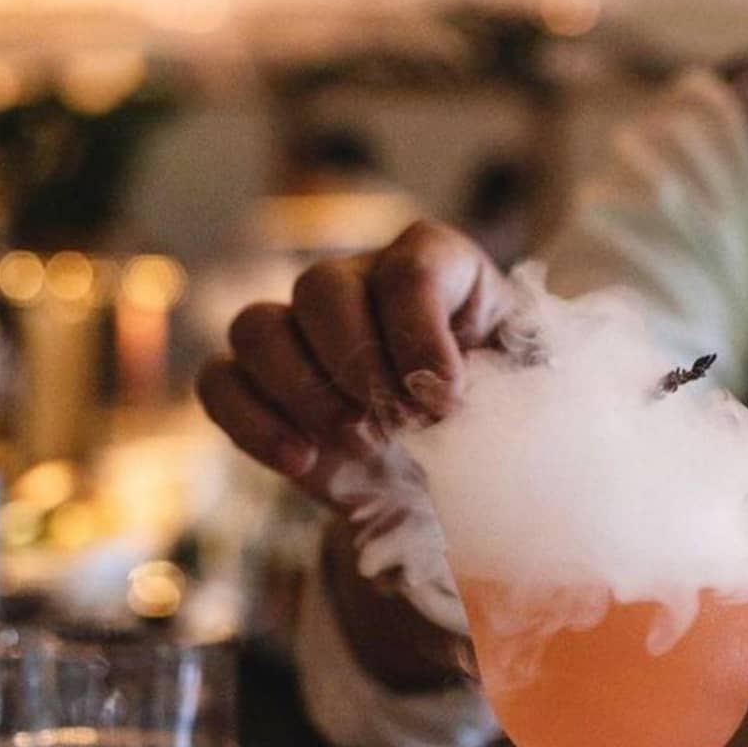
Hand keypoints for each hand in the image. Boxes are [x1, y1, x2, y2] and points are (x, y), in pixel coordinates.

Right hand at [197, 219, 513, 506]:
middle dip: (358, 362)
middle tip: (400, 424)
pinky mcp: (258, 386)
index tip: (448, 401)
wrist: (452, 480)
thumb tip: (456, 395)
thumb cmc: (497, 426)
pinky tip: (305, 461)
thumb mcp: (528, 398)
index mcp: (437, 269)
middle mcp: (360, 285)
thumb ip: (517, 385)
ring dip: (304, 391)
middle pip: (322, 285)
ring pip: (257, 325)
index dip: (422, 334)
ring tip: (359, 442)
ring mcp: (300, 331)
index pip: (411, 265)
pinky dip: (254, 423)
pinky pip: (219, 381)